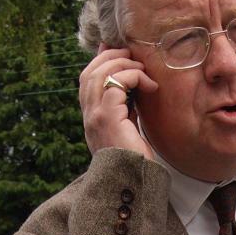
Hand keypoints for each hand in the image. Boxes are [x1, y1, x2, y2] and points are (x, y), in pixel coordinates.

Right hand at [79, 45, 157, 159]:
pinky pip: (116, 84)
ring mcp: (95, 116)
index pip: (86, 79)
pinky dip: (134, 77)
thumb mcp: (127, 127)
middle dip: (111, 57)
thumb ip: (125, 107)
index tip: (120, 52)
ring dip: (124, 64)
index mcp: (91, 117)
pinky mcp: (107, 118)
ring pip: (100, 73)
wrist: (134, 182)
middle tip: (133, 56)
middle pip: (90, 72)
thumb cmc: (135, 159)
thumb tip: (131, 86)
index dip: (100, 60)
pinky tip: (149, 86)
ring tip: (143, 71)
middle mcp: (88, 115)